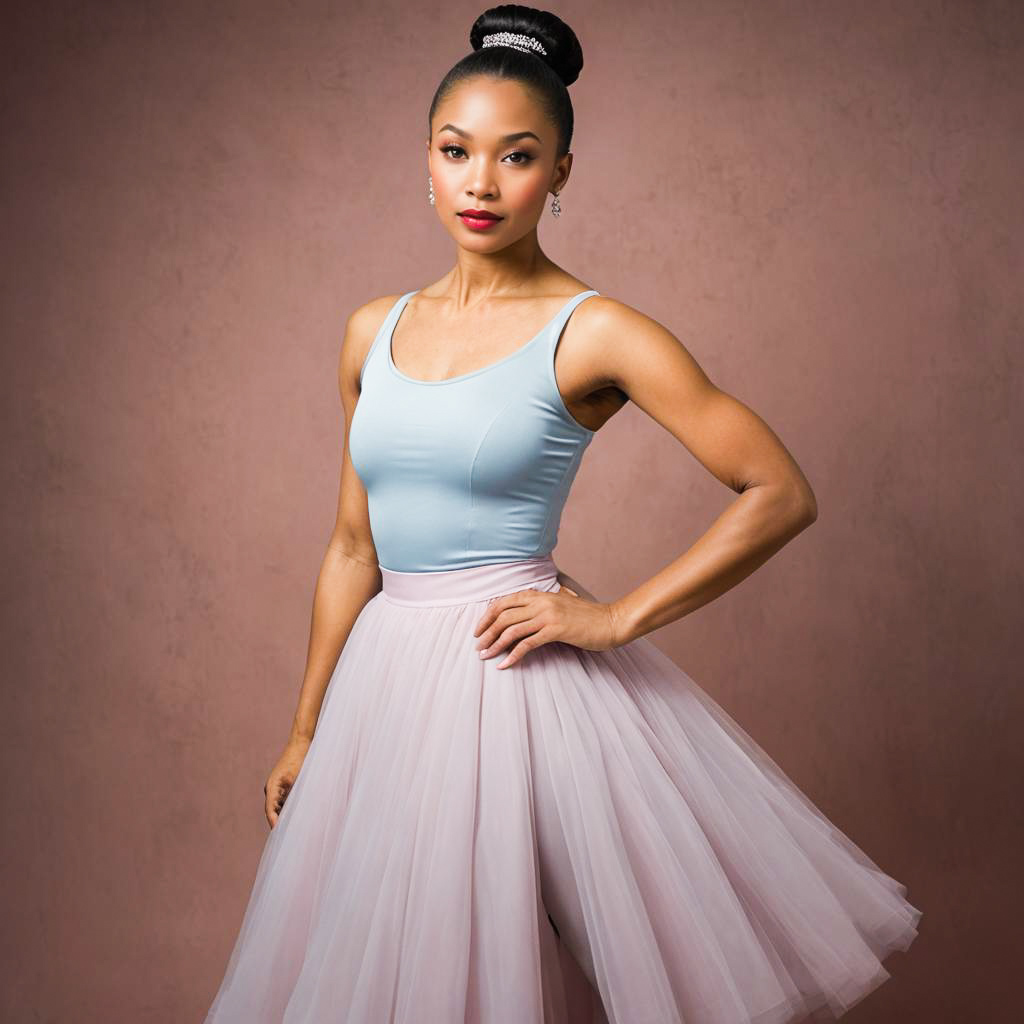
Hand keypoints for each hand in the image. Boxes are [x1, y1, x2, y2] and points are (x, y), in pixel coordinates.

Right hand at [263, 736, 309, 828]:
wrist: (301, 745)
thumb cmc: (299, 760)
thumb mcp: (296, 779)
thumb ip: (291, 796)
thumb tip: (289, 813)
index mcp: (272, 787)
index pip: (270, 810)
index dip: (274, 822)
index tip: (278, 832)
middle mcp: (272, 788)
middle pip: (273, 811)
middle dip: (279, 822)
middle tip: (287, 837)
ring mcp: (277, 787)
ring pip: (278, 807)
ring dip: (283, 816)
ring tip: (292, 830)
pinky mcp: (283, 785)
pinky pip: (283, 801)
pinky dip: (287, 809)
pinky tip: (296, 816)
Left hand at [473, 584, 621, 669]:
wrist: (611, 622)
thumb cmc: (589, 616)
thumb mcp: (564, 603)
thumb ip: (546, 602)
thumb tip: (530, 606)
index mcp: (540, 594)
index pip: (504, 601)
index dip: (487, 616)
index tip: (479, 629)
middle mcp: (541, 601)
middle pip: (503, 615)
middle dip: (486, 631)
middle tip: (478, 646)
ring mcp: (548, 615)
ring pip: (511, 629)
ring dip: (494, 644)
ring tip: (485, 656)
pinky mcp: (555, 630)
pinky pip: (526, 644)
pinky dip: (512, 655)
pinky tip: (504, 665)